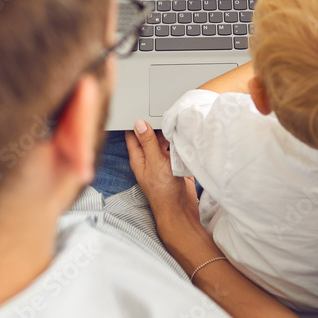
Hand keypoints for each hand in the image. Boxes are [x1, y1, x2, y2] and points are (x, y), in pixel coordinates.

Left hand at [125, 120, 201, 241]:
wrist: (181, 210)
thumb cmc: (164, 192)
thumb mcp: (155, 162)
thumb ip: (148, 143)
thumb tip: (139, 124)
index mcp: (139, 158)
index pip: (133, 135)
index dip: (136, 121)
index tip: (142, 107)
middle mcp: (150, 158)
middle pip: (151, 136)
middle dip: (157, 125)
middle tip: (165, 111)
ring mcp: (163, 162)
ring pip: (165, 141)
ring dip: (170, 133)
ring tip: (176, 120)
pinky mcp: (176, 165)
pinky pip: (177, 149)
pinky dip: (180, 142)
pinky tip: (184, 134)